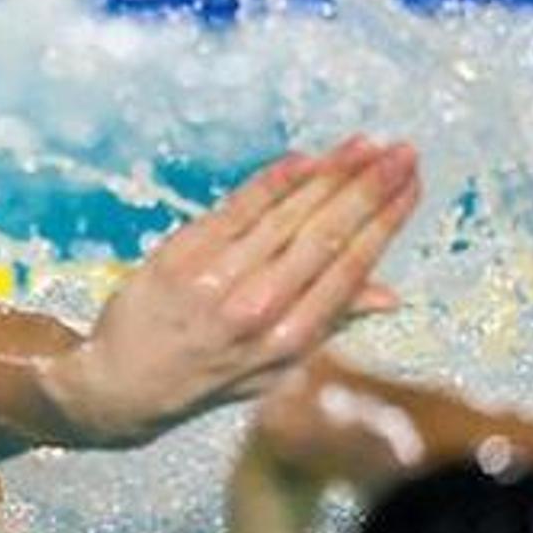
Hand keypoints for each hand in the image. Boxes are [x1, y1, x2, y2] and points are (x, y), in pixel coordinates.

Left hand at [64, 137, 419, 443]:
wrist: (121, 387)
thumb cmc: (205, 375)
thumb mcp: (274, 368)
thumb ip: (329, 326)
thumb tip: (390, 296)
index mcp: (288, 342)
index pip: (350, 269)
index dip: (385, 222)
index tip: (411, 187)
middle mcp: (256, 312)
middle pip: (326, 235)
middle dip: (369, 188)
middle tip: (402, 153)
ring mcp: (215, 283)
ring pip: (286, 216)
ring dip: (331, 174)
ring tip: (363, 145)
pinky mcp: (179, 259)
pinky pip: (236, 209)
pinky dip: (272, 182)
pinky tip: (303, 159)